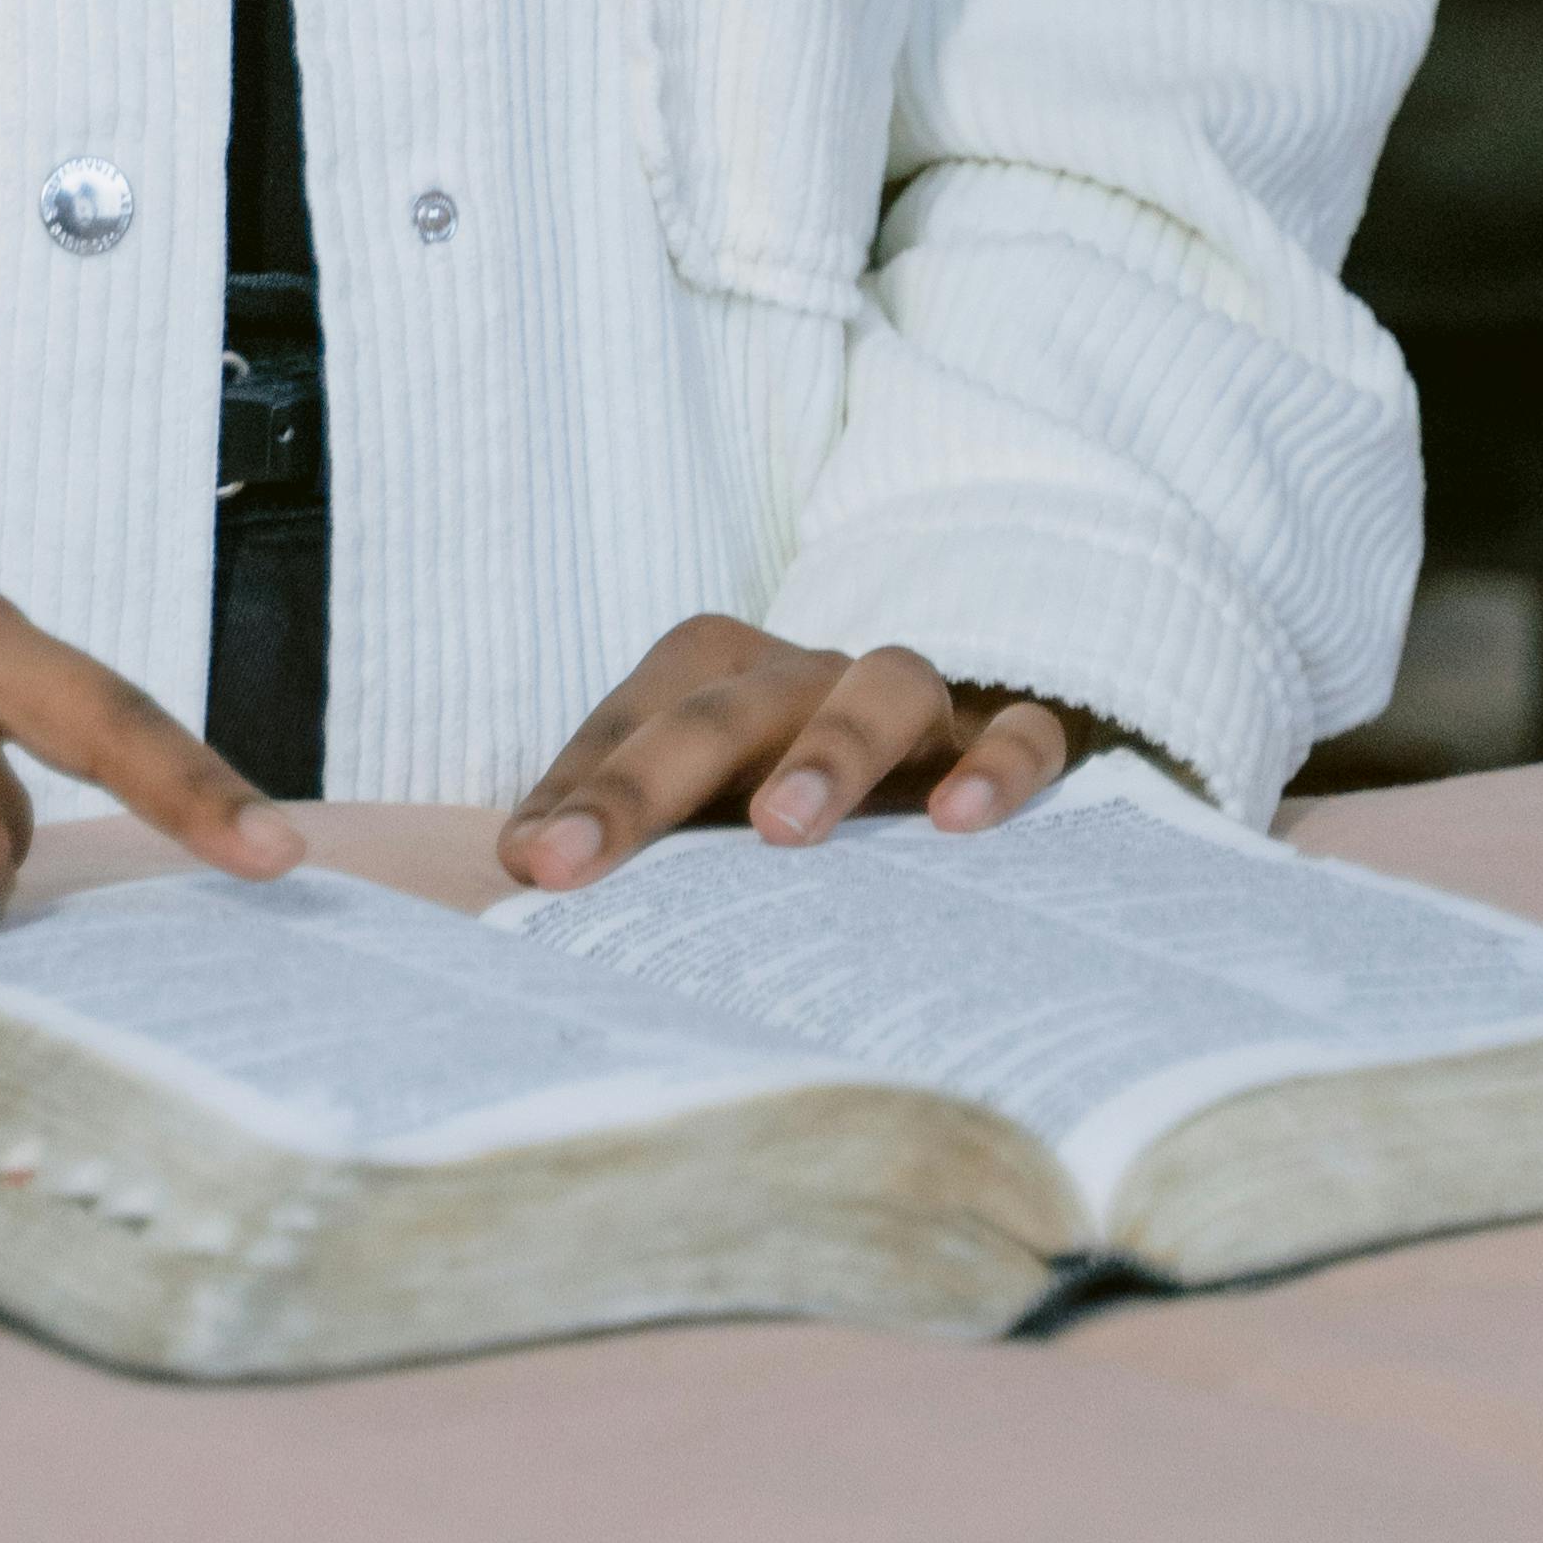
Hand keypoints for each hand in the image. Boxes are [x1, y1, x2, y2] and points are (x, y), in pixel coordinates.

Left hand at [499, 615, 1100, 891]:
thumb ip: (622, 834)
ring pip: (883, 685)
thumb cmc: (793, 812)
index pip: (643, 709)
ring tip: (781, 830)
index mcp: (731, 677)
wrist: (953, 780)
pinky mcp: (1008, 740)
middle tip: (579, 859)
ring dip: (828, 749)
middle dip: (645, 778)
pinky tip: (959, 823)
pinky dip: (996, 763)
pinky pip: (1022, 731)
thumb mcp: (706, 818)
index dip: (581, 782)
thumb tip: (520, 866)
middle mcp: (816, 677)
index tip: (531, 864)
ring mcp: (919, 707)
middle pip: (733, 700)